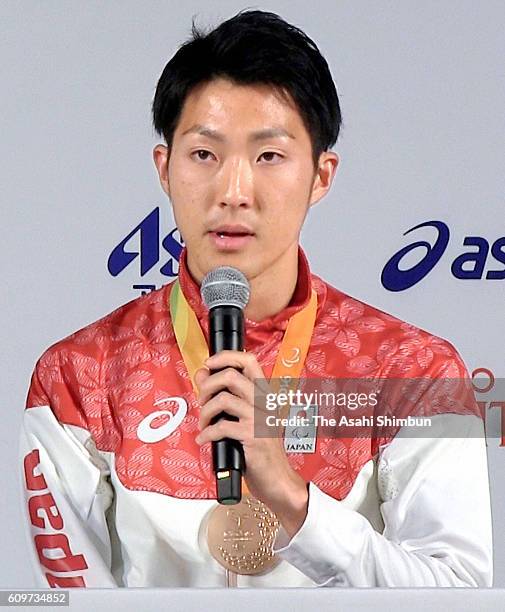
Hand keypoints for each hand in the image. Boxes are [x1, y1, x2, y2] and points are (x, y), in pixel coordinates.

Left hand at [194, 350, 308, 536]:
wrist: (278, 481)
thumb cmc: (260, 451)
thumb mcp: (243, 419)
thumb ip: (225, 397)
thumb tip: (202, 374)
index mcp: (263, 396)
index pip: (249, 361)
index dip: (226, 356)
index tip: (209, 364)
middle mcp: (263, 403)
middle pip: (231, 375)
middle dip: (207, 386)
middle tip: (202, 400)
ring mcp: (259, 420)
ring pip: (223, 399)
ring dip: (205, 411)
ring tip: (204, 424)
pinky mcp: (253, 438)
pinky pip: (221, 427)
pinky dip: (207, 433)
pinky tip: (205, 440)